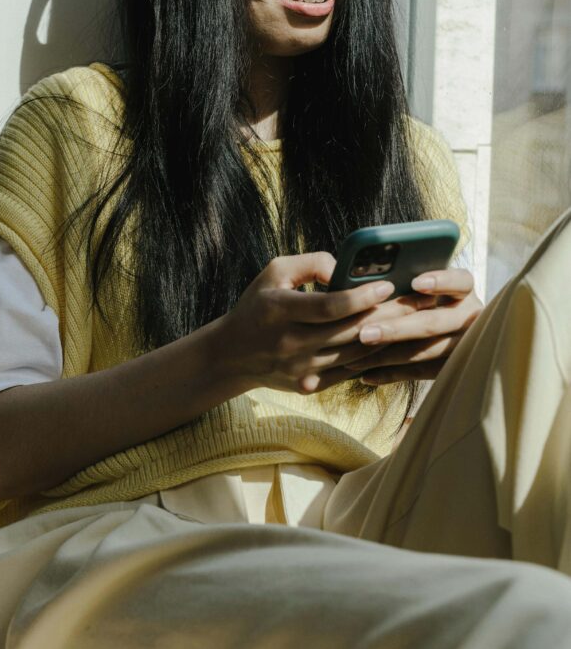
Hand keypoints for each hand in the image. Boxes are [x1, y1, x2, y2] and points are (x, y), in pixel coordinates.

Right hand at [220, 252, 453, 395]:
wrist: (232, 355)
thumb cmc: (257, 305)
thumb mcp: (274, 272)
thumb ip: (311, 263)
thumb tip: (345, 268)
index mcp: (279, 311)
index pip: (329, 307)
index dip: (361, 297)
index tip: (387, 286)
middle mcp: (290, 344)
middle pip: (349, 331)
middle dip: (387, 315)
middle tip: (416, 301)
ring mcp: (300, 369)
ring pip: (354, 354)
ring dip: (386, 336)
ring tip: (412, 319)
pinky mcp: (309, 385)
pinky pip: (349, 371)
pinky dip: (371, 357)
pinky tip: (392, 342)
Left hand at [342, 268, 483, 385]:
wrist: (454, 335)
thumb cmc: (418, 296)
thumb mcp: (420, 282)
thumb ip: (401, 278)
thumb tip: (354, 277)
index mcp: (462, 289)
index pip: (461, 280)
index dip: (441, 281)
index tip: (415, 283)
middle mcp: (469, 315)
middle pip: (435, 321)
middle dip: (398, 328)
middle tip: (364, 333)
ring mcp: (464, 343)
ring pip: (426, 352)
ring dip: (388, 355)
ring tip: (354, 359)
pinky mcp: (452, 368)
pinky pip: (421, 373)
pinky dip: (391, 374)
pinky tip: (365, 376)